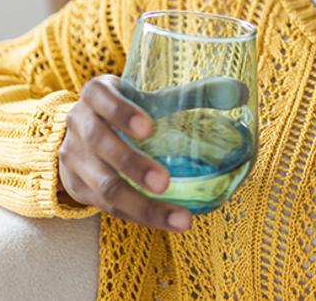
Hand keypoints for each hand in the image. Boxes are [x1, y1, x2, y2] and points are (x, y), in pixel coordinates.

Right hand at [57, 74, 192, 232]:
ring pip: (104, 186)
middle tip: (164, 182)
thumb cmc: (126, 112)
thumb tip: (241, 91)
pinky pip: (109, 208)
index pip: (100, 97)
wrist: (81, 137)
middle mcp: (78, 124)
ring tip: (179, 219)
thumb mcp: (148, 97)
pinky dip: (139, 216)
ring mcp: (74, 159)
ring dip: (142, 205)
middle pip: (100, 144)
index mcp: (96, 95)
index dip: (121, 112)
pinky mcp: (78, 188)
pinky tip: (167, 223)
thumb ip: (191, 94)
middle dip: (132, 165)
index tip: (148, 127)